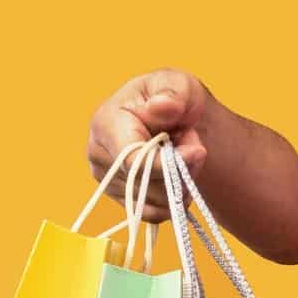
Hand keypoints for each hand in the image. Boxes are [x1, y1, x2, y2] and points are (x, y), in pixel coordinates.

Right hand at [85, 69, 216, 223]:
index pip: (132, 161)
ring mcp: (107, 178)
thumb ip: (173, 93)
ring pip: (154, 202)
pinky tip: (179, 176)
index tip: (198, 152)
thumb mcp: (179, 85)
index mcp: (106, 123)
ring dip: (181, 184)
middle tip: (193, 145)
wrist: (175, 119)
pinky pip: (154, 213)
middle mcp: (99, 153)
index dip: (167, 165)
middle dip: (180, 170)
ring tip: (183, 154)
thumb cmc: (174, 98)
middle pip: (146, 185)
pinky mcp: (121, 196)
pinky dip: (174, 200)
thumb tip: (162, 107)